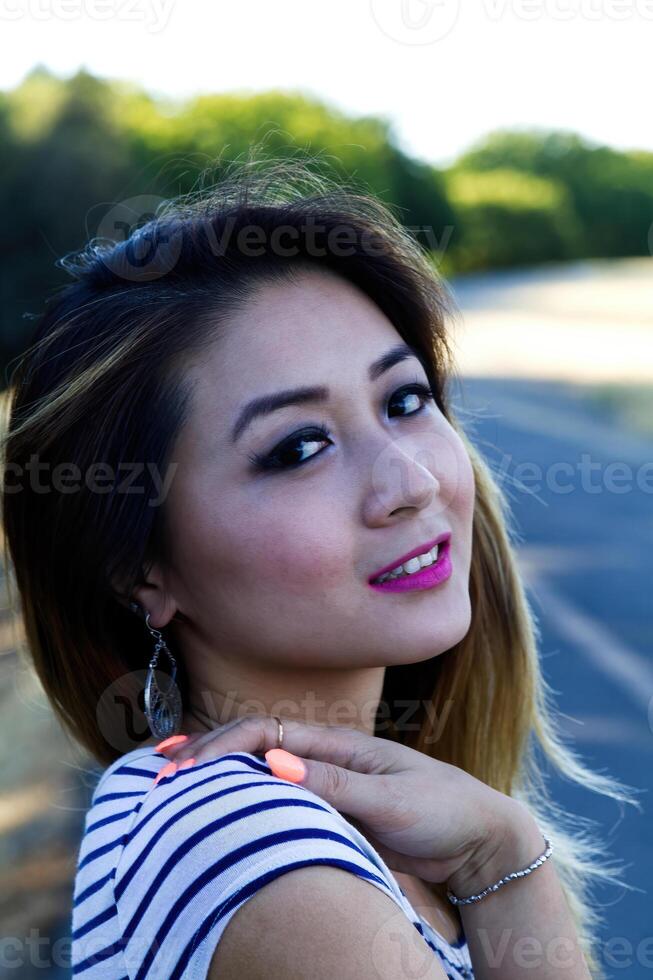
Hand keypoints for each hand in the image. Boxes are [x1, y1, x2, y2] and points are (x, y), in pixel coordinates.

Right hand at [156, 716, 528, 892]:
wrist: (477, 841)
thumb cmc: (442, 811)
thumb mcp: (392, 799)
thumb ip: (336, 785)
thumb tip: (273, 764)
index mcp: (337, 745)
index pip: (263, 735)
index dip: (221, 747)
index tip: (185, 770)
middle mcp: (323, 759)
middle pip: (250, 746)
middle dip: (203, 754)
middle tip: (156, 773)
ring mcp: (322, 785)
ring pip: (255, 773)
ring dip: (212, 774)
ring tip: (164, 781)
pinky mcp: (326, 813)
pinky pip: (272, 801)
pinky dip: (237, 799)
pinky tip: (212, 807)